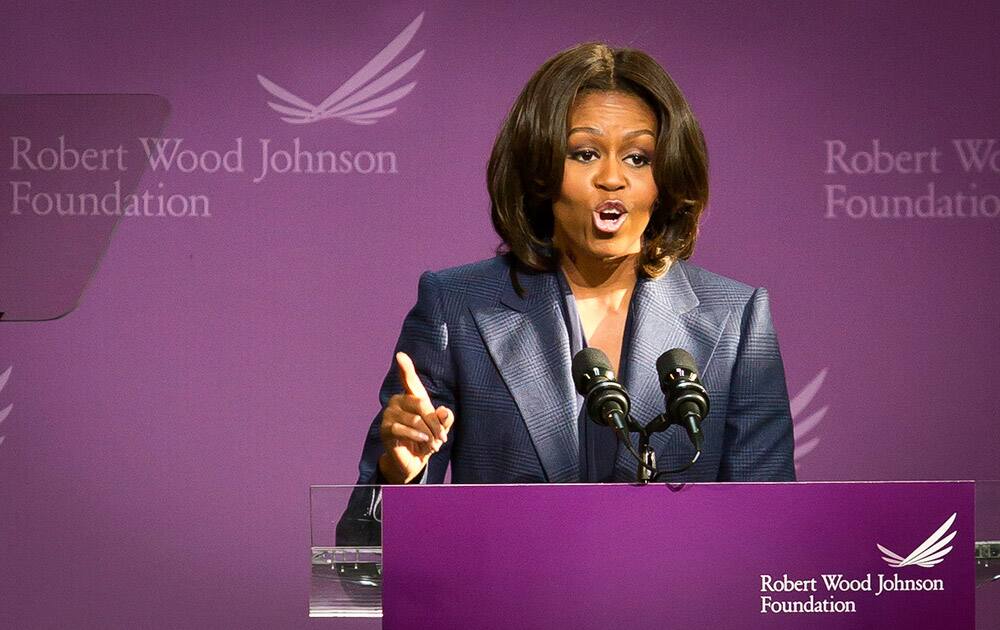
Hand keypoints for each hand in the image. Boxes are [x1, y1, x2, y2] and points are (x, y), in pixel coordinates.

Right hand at [378, 352, 454, 483]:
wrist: (412, 462)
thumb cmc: (427, 439)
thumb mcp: (440, 429)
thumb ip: (444, 419)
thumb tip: (443, 411)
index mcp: (411, 397)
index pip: (408, 379)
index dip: (405, 367)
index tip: (400, 355)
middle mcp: (397, 401)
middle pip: (420, 404)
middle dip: (435, 423)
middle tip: (443, 438)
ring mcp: (389, 414)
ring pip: (415, 420)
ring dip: (429, 435)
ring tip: (434, 446)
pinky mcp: (385, 429)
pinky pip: (404, 430)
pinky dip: (418, 437)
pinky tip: (424, 444)